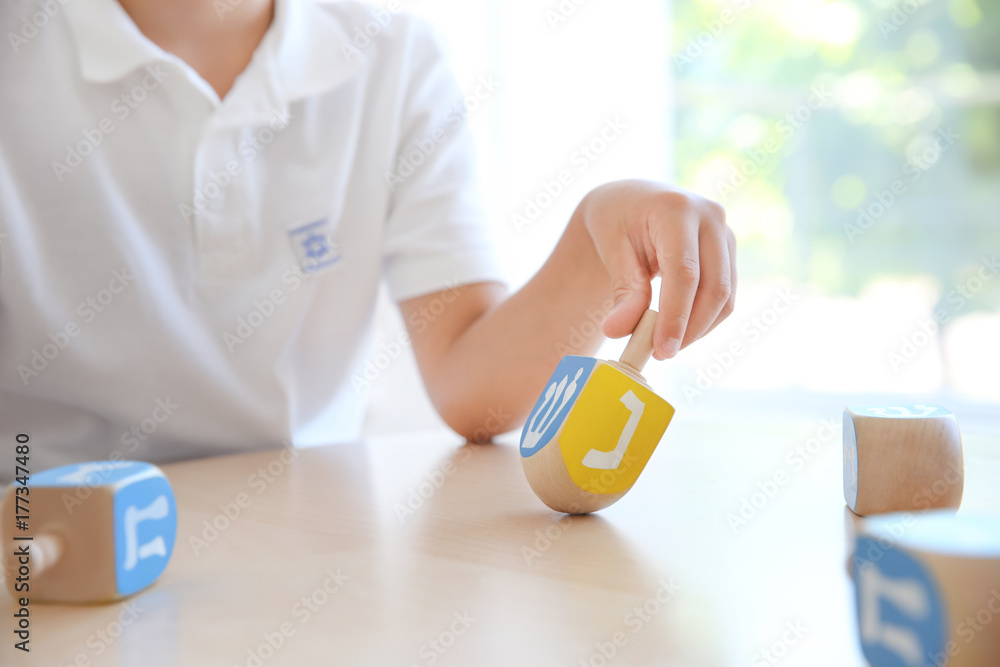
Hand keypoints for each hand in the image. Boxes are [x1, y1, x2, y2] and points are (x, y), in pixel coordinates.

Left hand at [580, 179, 735, 359]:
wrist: (632, 201)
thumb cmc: (616, 222)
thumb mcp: (612, 250)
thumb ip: (623, 291)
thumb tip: (618, 331)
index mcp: (675, 209)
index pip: (684, 272)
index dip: (675, 315)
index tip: (662, 349)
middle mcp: (710, 217)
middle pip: (714, 286)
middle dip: (690, 328)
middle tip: (661, 354)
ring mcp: (725, 233)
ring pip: (725, 295)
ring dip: (699, 328)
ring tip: (665, 344)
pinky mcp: (729, 251)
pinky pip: (726, 295)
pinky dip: (705, 319)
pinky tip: (679, 329)